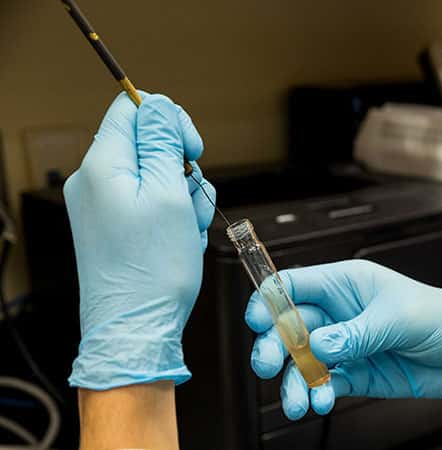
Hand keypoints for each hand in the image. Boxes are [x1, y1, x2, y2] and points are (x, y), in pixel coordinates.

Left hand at [65, 92, 215, 389]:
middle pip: (150, 144)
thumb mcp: (169, 193)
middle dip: (183, 167)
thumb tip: (159, 105)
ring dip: (184, 197)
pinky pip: (151, 204)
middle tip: (190, 201)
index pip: (132, 108)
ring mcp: (103, 206)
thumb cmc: (152, 269)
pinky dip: (173, 217)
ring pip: (157, 176)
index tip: (192, 150)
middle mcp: (94, 181)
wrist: (136, 328)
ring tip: (186, 229)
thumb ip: (163, 141)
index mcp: (102, 165)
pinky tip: (178, 241)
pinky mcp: (114, 227)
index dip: (171, 121)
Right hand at [245, 260, 441, 419]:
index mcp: (346, 284)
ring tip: (296, 402)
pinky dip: (316, 395)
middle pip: (288, 326)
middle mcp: (337, 313)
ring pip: (300, 362)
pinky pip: (323, 384)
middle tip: (270, 365)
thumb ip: (357, 332)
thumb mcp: (400, 318)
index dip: (270, 299)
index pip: (295, 285)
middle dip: (274, 346)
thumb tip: (319, 344)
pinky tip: (320, 402)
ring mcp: (342, 345)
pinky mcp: (352, 374)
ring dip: (292, 382)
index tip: (258, 320)